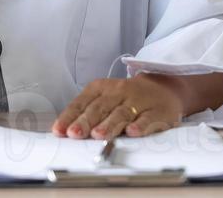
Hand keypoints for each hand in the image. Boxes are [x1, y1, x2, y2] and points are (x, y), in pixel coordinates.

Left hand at [51, 76, 184, 140]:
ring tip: (98, 135)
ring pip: (121, 113)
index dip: (69, 117)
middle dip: (86, 121)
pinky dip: (140, 126)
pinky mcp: (157, 111)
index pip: (81, 103)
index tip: (59, 130)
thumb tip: (65, 132)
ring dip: (109, 125)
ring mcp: (138, 101)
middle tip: (75, 133)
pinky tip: (132, 132)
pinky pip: (148, 118)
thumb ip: (87, 114)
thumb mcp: (104, 99)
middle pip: (99, 108)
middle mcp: (118, 92)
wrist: (162, 88)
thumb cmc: (127, 98)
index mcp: (100, 88)